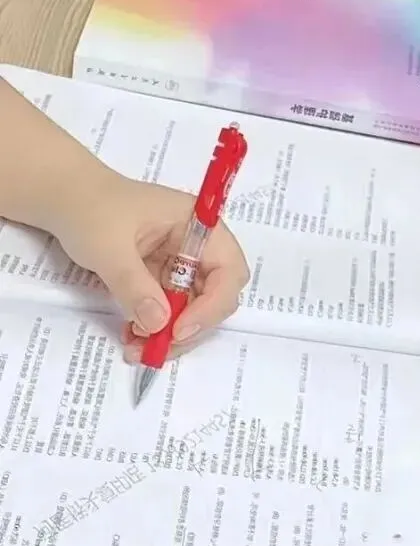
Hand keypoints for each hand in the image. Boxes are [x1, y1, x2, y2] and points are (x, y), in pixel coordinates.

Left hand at [52, 169, 249, 363]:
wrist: (65, 198)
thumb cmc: (90, 210)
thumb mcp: (108, 248)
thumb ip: (134, 285)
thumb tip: (159, 325)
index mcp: (200, 226)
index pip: (228, 270)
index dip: (212, 304)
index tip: (179, 329)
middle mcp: (200, 246)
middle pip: (218, 294)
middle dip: (192, 325)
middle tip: (159, 348)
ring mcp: (183, 263)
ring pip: (195, 308)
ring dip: (172, 332)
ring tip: (137, 347)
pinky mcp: (164, 277)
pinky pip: (171, 308)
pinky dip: (157, 326)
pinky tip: (133, 336)